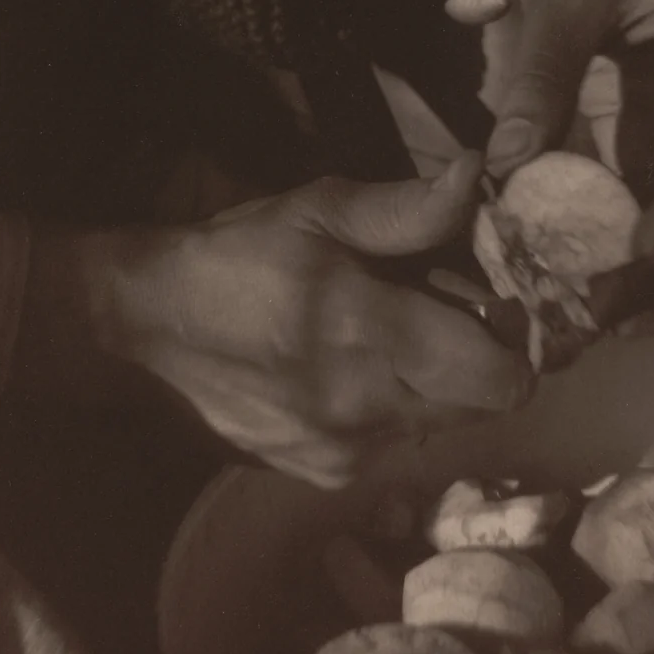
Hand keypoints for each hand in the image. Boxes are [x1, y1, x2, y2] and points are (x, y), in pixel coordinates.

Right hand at [22, 155, 530, 488]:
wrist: (138, 336)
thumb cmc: (233, 261)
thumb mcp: (312, 215)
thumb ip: (403, 210)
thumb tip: (474, 176)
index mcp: (372, 334)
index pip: (501, 378)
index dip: (515, 348)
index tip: (494, 312)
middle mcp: (369, 409)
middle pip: (480, 408)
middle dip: (477, 366)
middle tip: (441, 323)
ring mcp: (344, 453)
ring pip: (435, 427)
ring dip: (430, 391)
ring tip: (382, 348)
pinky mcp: (319, 476)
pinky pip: (388, 448)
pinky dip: (386, 415)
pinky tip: (344, 380)